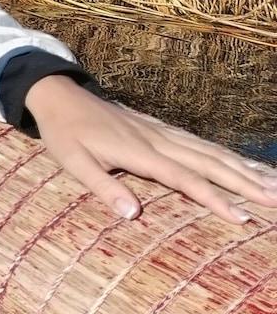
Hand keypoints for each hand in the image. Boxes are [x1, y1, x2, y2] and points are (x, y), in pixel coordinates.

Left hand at [26, 75, 276, 224]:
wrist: (59, 94)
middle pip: (209, 163)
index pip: (184, 179)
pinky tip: (243, 163)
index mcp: (139, 152)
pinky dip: (226, 154)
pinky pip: (200, 143)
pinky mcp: (160, 128)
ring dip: (243, 167)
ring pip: (210, 151)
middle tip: (276, 200)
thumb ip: (102, 187)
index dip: (214, 198)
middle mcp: (157, 140)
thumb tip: (133, 215)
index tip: (242, 218)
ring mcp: (161, 132)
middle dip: (244, 183)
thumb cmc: (64, 132)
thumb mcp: (72, 161)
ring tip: (273, 184)